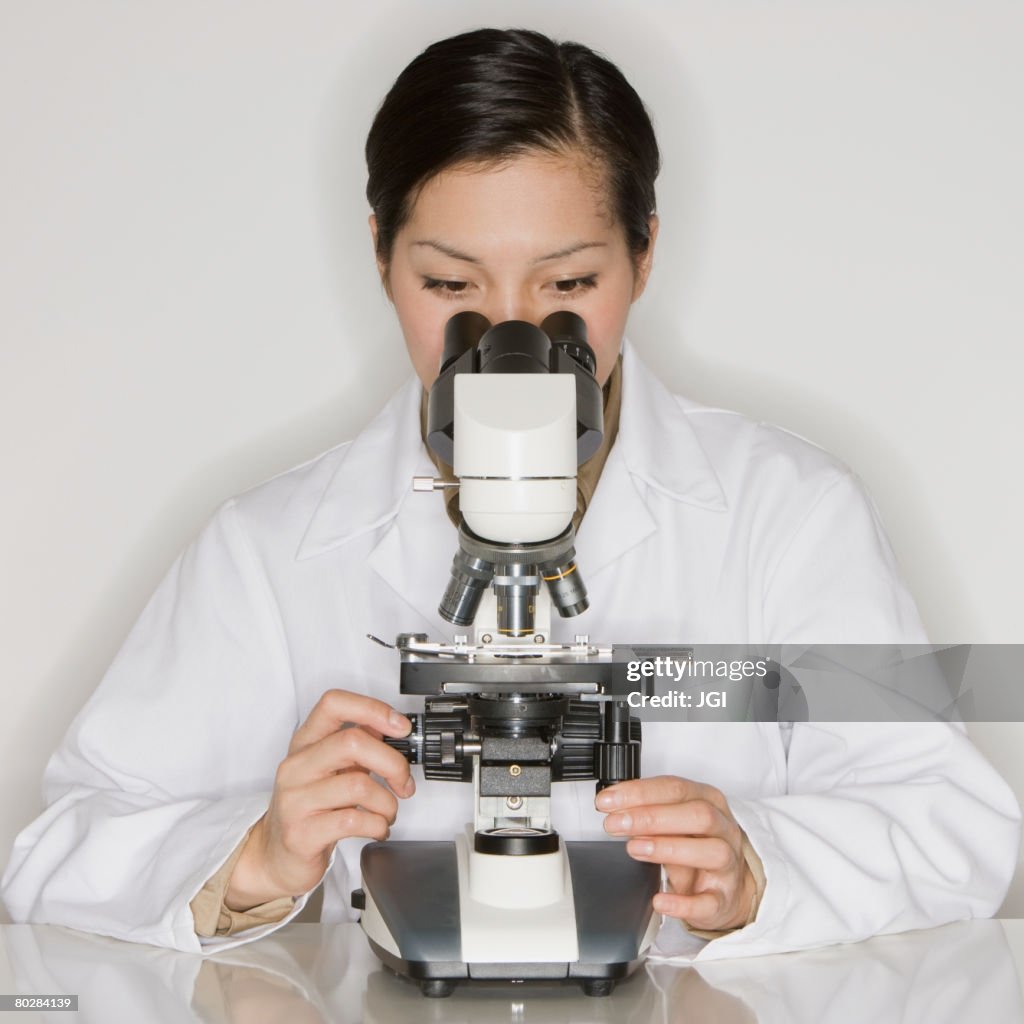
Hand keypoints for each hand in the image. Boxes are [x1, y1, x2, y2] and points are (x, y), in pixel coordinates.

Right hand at [226, 689, 414, 910]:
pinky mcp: (302, 833)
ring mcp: (295, 800)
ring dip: (387, 802)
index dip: (373, 709)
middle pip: (353, 742)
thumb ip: (357, 747)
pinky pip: (353, 821)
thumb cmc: (309, 809)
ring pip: (359, 785)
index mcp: (305, 743)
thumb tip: (394, 730)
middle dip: (393, 763)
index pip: (334, 704)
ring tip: (387, 812)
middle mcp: (296, 766)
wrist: (275, 856)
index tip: (400, 727)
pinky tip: (377, 828)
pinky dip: (378, 825)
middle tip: (403, 782)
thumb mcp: (328, 769)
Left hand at [596, 775, 755, 931]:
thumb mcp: (675, 822)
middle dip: (652, 817)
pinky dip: (683, 903)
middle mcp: (724, 830)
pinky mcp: (724, 899)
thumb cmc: (696, 846)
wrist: (725, 888)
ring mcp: (728, 865)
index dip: (640, 793)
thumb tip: (613, 807)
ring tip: (634, 849)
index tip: (608, 801)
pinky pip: (709, 902)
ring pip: (712, 852)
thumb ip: (649, 812)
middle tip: (616, 824)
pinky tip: (659, 899)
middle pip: (698, 815)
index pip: (676, 788)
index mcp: (709, 801)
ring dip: (668, 848)